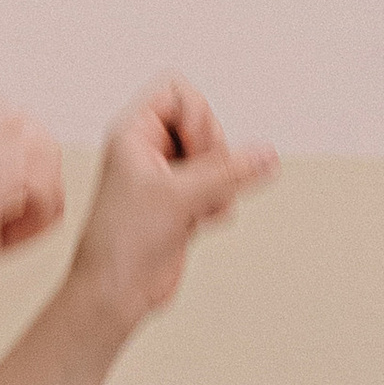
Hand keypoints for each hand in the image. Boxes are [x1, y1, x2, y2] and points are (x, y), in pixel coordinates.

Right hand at [0, 97, 66, 341]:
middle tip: (32, 206)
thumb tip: (16, 188)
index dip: (20, 144)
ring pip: (32, 150)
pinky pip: (33, 183)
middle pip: (20, 123)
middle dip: (41, 162)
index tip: (19, 187)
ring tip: (22, 229)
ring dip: (43, 190)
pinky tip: (17, 241)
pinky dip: (40, 211)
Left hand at [71, 72, 275, 334]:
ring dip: (220, 184)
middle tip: (198, 184)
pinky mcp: (183, 201)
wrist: (116, 293)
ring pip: (218, 157)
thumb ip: (229, 172)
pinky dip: (219, 202)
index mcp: (133, 134)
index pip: (178, 91)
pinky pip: (222, 185)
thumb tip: (267, 154)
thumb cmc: (121, 243)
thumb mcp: (179, 198)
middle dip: (214, 156)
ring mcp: (167, 176)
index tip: (191, 152)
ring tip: (198, 208)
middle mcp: (149, 150)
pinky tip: (199, 223)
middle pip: (206, 123)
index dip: (197, 117)